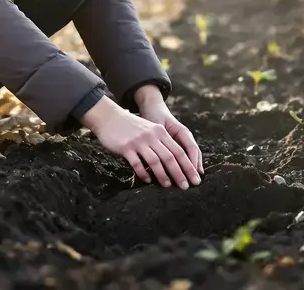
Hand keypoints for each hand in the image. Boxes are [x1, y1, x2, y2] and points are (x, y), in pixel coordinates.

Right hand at [81, 97, 200, 188]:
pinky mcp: (126, 147)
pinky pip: (137, 164)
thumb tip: (173, 162)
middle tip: (186, 187)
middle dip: (180, 173)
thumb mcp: (149, 129)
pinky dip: (144, 173)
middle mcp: (152, 136)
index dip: (189, 166)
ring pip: (155, 161)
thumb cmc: (130, 126)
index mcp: (160, 132)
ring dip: (163, 175)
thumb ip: (160, 142)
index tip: (195, 178)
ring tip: (167, 186)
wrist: (109, 116)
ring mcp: (139, 141)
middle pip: (170, 157)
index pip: (179, 150)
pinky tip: (147, 180)